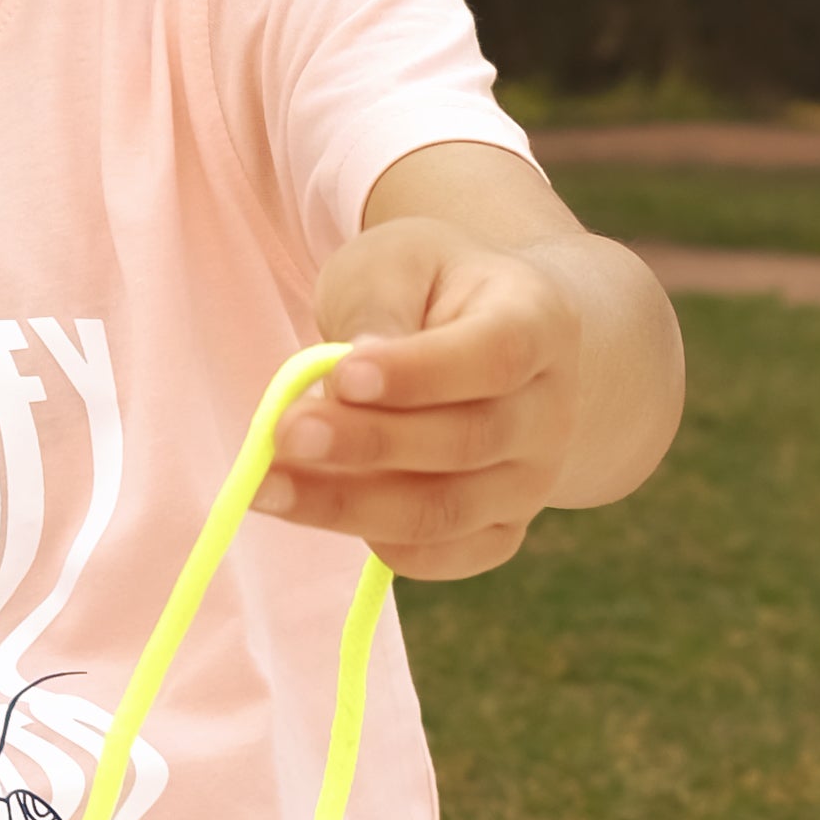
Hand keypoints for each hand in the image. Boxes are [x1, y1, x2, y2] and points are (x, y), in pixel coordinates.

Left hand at [258, 216, 586, 578]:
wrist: (484, 340)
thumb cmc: (428, 291)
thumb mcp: (397, 263)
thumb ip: (377, 307)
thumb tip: (347, 380)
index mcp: (539, 322)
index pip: (494, 356)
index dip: (420, 373)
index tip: (341, 375)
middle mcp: (551, 411)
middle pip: (469, 443)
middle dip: (368, 445)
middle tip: (284, 434)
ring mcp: (533, 481)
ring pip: (447, 512)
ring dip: (350, 505)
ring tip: (269, 486)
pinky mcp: (501, 529)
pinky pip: (443, 556)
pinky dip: (377, 541)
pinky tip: (314, 508)